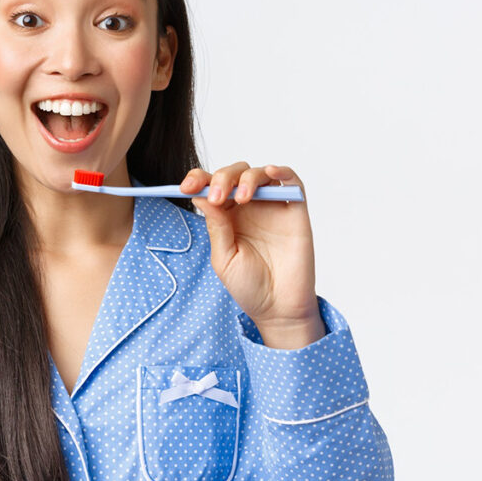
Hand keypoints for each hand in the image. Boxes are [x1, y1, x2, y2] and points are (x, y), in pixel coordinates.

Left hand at [181, 162, 325, 348]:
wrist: (279, 309)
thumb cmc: (250, 286)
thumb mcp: (224, 257)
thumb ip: (216, 226)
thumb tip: (201, 195)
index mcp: (226, 216)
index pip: (211, 186)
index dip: (198, 179)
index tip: (185, 187)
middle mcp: (249, 207)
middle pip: (234, 174)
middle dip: (222, 178)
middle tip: (218, 197)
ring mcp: (272, 207)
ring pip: (259, 174)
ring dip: (247, 178)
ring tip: (242, 198)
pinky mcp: (295, 212)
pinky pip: (292, 182)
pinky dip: (282, 171)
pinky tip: (270, 173)